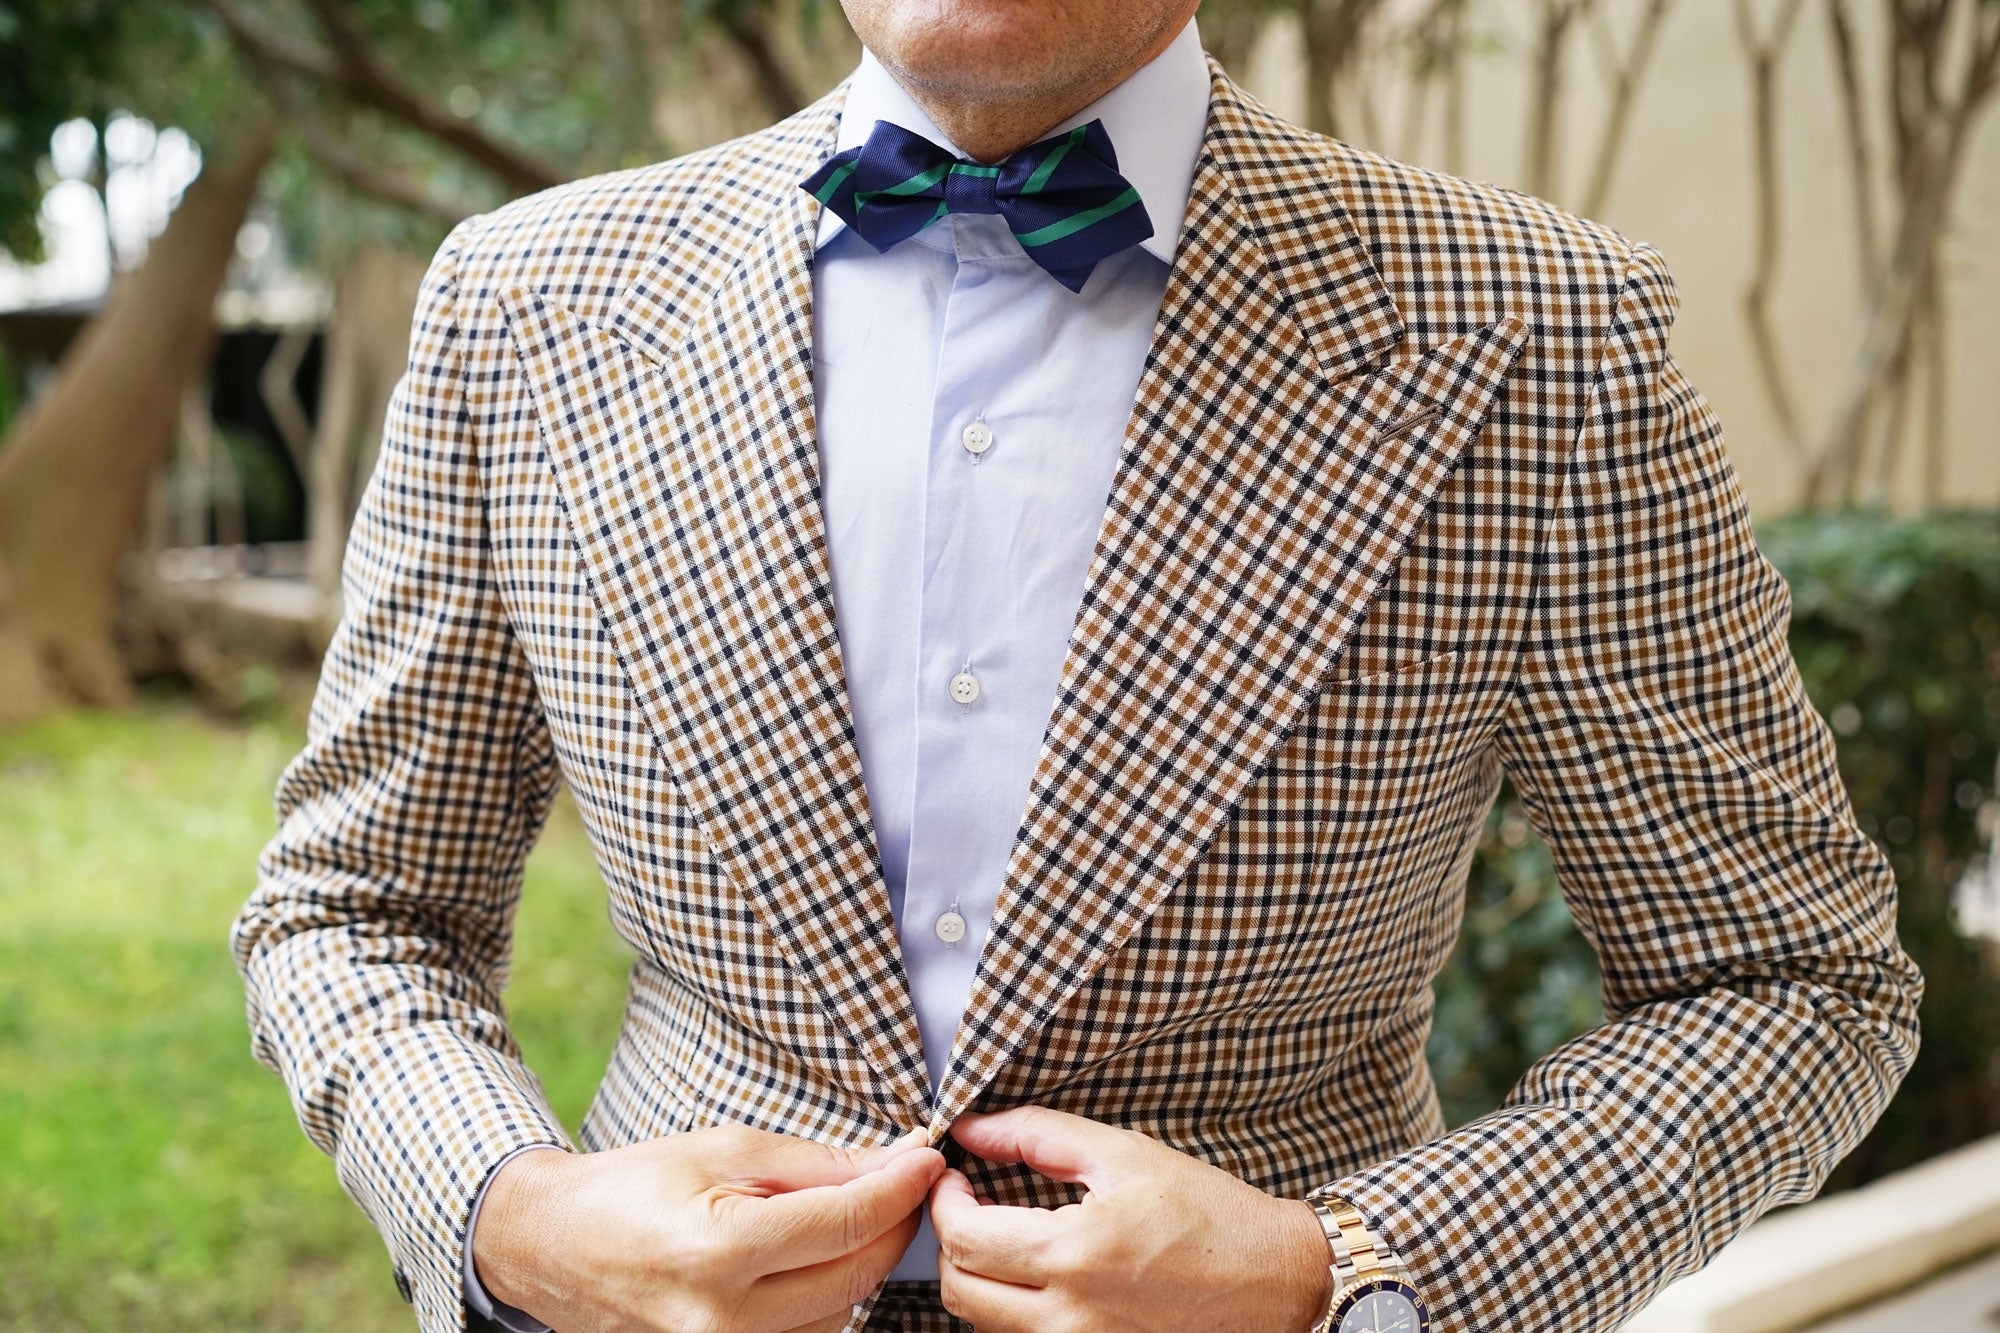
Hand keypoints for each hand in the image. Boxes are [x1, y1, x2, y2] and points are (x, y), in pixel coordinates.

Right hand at [472, 1123, 945, 1331]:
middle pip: (854, 1275)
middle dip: (891, 1223)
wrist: (554, 1246)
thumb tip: (896, 1161)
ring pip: (840, 1313)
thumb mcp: (724, 1150)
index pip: (843, 1224)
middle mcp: (721, 1320)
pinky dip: (825, 1296)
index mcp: (718, 1250)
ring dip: (857, 1263)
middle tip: (904, 1180)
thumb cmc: (635, 1187)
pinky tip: (810, 1260)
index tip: (927, 1157)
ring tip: (840, 1217)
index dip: (898, 1188)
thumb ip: (815, 1164)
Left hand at [929, 1106, 1332, 1331]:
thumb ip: (1038, 1135)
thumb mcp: (1124, 1154)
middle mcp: (1071, 1316)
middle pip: (959, 1290)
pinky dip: (1011, 1311)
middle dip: (951, 1241)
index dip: (943, 1200)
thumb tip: (971, 1128)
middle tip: (973, 1205)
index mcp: (1075, 1253)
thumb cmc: (1208, 1214)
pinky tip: (1038, 1277)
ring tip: (1007, 1238)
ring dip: (979, 1277)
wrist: (1277, 1281)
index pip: (963, 1237)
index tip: (954, 1177)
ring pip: (983, 1324)